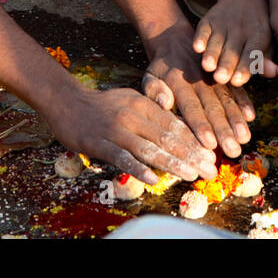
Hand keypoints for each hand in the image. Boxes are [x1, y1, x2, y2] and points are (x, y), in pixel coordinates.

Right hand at [46, 85, 218, 184]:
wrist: (66, 101)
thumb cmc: (103, 104)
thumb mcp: (132, 97)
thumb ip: (155, 108)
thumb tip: (180, 124)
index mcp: (143, 104)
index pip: (174, 124)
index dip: (194, 140)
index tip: (210, 155)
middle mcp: (133, 115)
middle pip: (167, 137)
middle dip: (191, 154)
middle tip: (209, 169)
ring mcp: (116, 129)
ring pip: (148, 148)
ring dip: (172, 163)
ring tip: (190, 175)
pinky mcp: (99, 142)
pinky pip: (122, 157)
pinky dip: (138, 168)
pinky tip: (153, 179)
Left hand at [143, 26, 254, 157]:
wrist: (175, 39)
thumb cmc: (160, 67)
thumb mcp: (149, 75)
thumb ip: (153, 89)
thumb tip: (164, 104)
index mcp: (179, 82)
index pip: (191, 107)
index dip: (200, 126)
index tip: (209, 144)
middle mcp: (200, 80)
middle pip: (213, 107)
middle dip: (224, 130)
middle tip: (233, 150)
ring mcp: (214, 76)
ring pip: (227, 99)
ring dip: (237, 120)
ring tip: (244, 139)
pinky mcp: (224, 74)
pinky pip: (236, 88)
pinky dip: (244, 101)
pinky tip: (251, 116)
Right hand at [192, 0, 271, 85]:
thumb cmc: (258, 27)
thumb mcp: (269, 40)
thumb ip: (269, 59)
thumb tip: (274, 73)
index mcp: (259, 35)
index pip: (252, 53)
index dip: (244, 67)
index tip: (237, 81)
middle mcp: (241, 29)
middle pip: (233, 49)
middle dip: (226, 64)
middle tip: (221, 78)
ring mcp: (224, 23)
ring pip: (217, 40)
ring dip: (212, 53)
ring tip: (208, 67)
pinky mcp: (210, 19)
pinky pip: (204, 28)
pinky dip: (200, 37)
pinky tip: (197, 48)